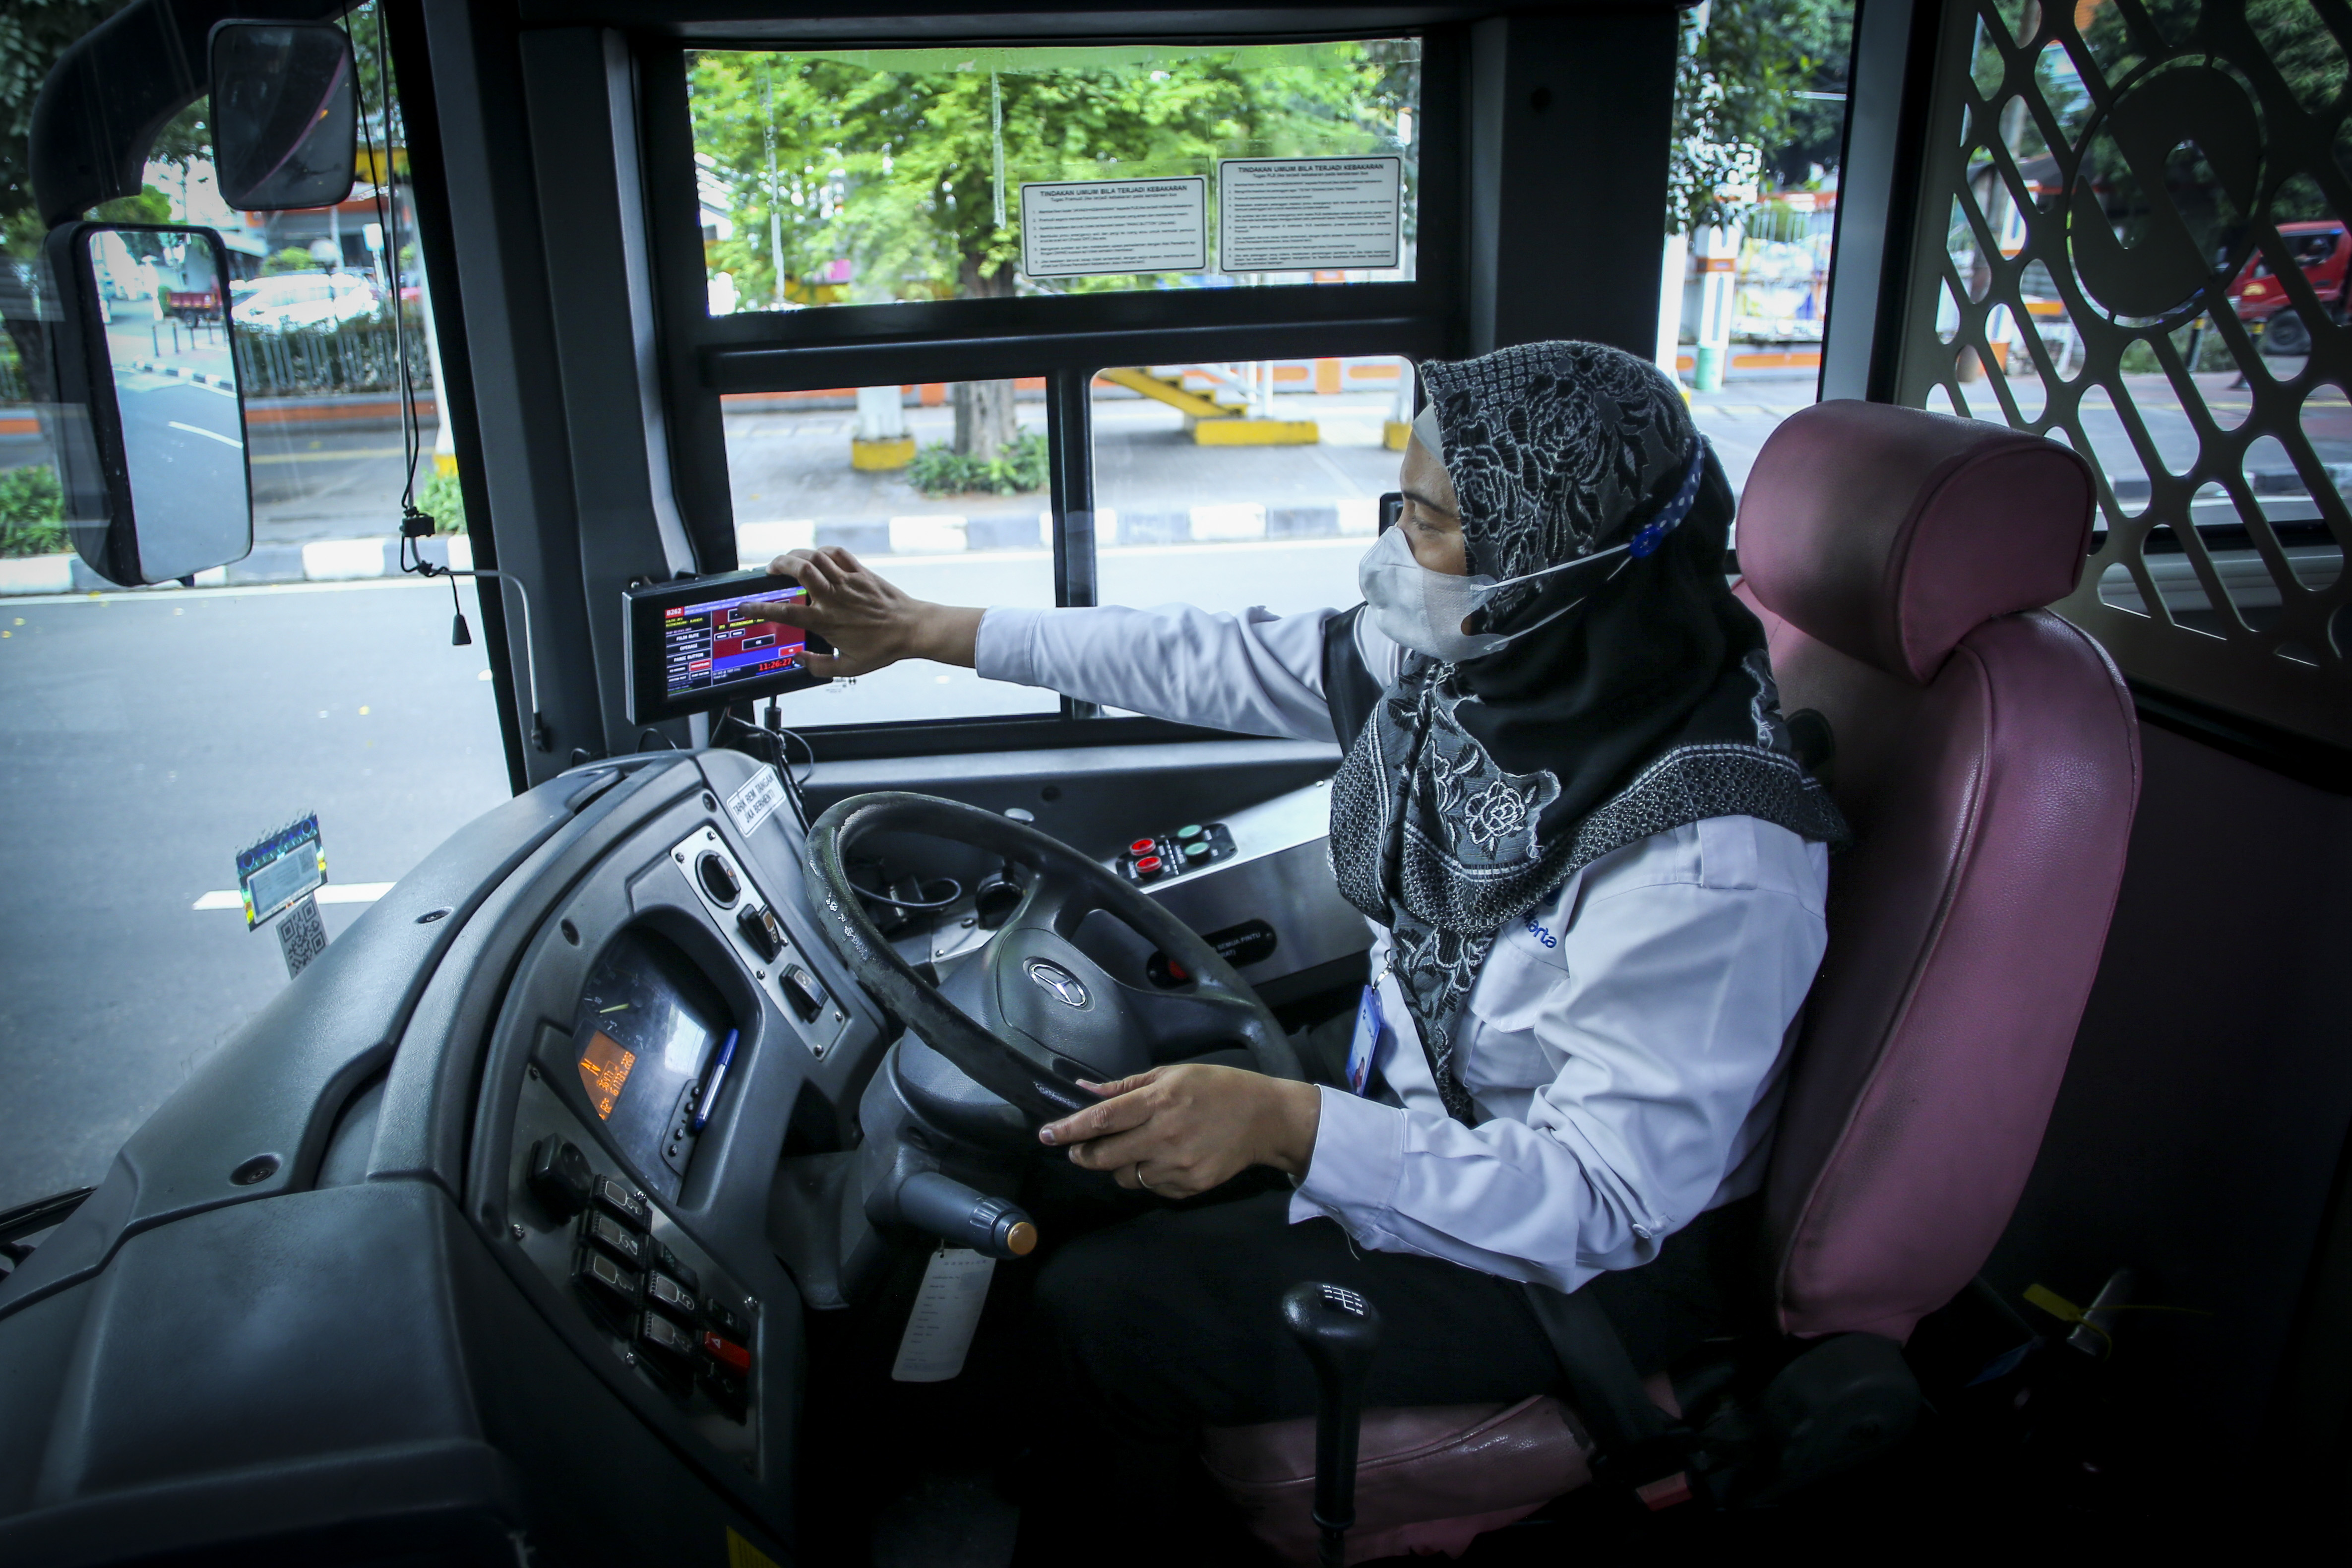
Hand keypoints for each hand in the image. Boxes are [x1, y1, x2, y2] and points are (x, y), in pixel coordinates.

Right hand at [762, 546, 983, 677]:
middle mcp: (834, 597)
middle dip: (779, 564)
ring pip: (816, 557)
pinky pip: (837, 553)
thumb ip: (819, 667)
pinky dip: (821, 550)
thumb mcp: (849, 667)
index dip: (761, 608)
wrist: (913, 629)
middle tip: (769, 570)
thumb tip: (797, 659)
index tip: (746, 606)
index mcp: (826, 622)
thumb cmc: (883, 649)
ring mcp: (848, 581)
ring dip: (796, 554)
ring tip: (787, 560)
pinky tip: (816, 556)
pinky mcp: (862, 572)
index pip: (786, 613)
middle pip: (799, 570)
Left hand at [1038, 1064, 1321, 1198]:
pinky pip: (1151, 1188)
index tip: (1045, 1135)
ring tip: (1133, 1149)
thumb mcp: (1171, 1074)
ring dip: (1118, 1166)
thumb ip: (1126, 1087)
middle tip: (1079, 1149)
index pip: (1101, 1120)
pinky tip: (1162, 1159)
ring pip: (1125, 1177)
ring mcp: (1177, 1167)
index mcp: (1158, 1103)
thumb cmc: (1216, 1088)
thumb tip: (1084, 1090)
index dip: (1068, 1130)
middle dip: (1083, 1154)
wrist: (1265, 1119)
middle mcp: (1164, 1137)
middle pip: (1104, 1156)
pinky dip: (1148, 1176)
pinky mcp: (1189, 1187)